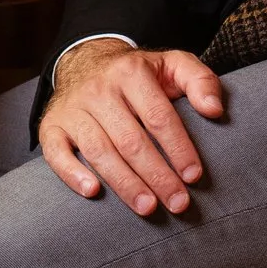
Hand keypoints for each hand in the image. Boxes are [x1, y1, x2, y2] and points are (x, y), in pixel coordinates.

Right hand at [37, 39, 226, 216]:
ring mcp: (73, 108)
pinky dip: (72, 173)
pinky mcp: (51, 125)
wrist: (85, 60)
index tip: (194, 176)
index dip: (178, 148)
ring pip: (99, 150)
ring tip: (148, 207)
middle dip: (157, 175)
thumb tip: (215, 110)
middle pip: (131, 140)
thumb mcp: (172, 64)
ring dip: (124, 183)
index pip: (159, 117)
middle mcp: (99, 89)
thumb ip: (200, 80)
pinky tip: (93, 192)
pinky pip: (56, 152)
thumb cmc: (138, 73)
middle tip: (178, 203)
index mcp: (131, 72)